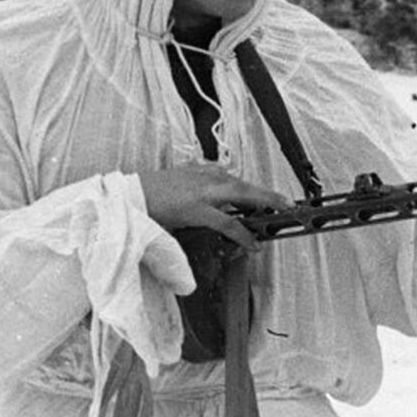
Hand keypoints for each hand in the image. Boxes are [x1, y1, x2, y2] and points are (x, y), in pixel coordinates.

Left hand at [137, 164, 291, 250]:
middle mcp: (202, 189)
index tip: (257, 246)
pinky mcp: (194, 169)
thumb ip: (196, 237)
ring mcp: (199, 176)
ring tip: (270, 199)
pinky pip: (221, 173)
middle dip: (268, 198)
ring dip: (254, 189)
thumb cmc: (147, 214)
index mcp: (196, 208)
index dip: (246, 237)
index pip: (230, 224)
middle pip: (243, 192)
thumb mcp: (172, 232)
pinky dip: (233, 180)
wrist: (128, 193)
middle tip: (289, 204)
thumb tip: (216, 244)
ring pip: (235, 180)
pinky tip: (238, 185)